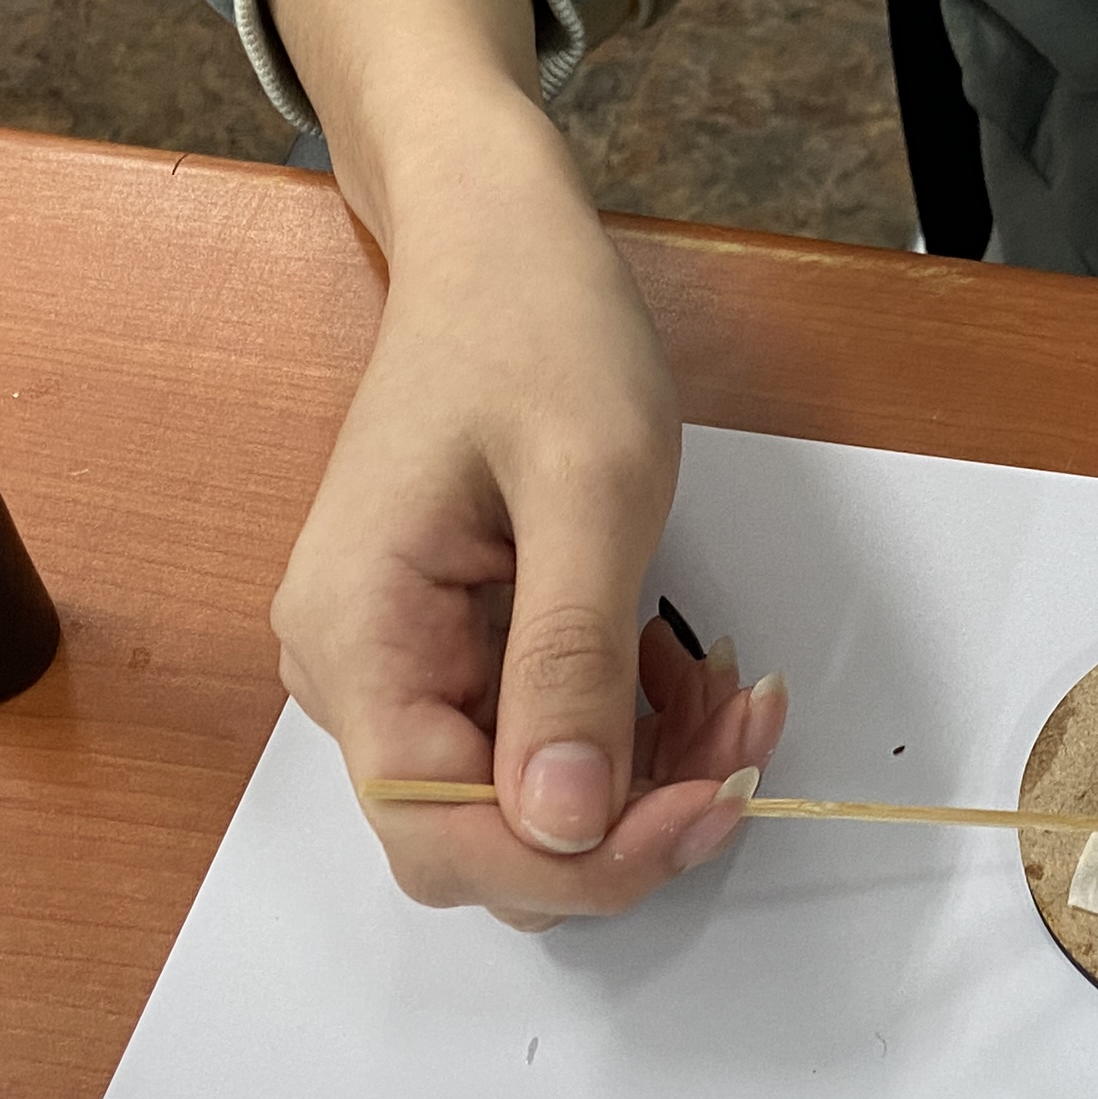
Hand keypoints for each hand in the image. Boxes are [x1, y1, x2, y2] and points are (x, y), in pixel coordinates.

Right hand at [258, 0, 787, 922]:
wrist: (497, 240)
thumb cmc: (535, 328)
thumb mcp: (589, 487)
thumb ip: (570, 660)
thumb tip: (563, 823)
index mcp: (359, 639)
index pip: (445, 835)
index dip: (577, 858)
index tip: (705, 807)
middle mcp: (357, 671)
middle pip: (484, 838)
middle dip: (625, 823)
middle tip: (740, 757)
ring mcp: (402, 660)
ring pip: (529, 796)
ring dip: (647, 777)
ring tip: (737, 701)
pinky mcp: (456, 645)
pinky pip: (543, 736)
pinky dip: (634, 727)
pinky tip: (698, 677)